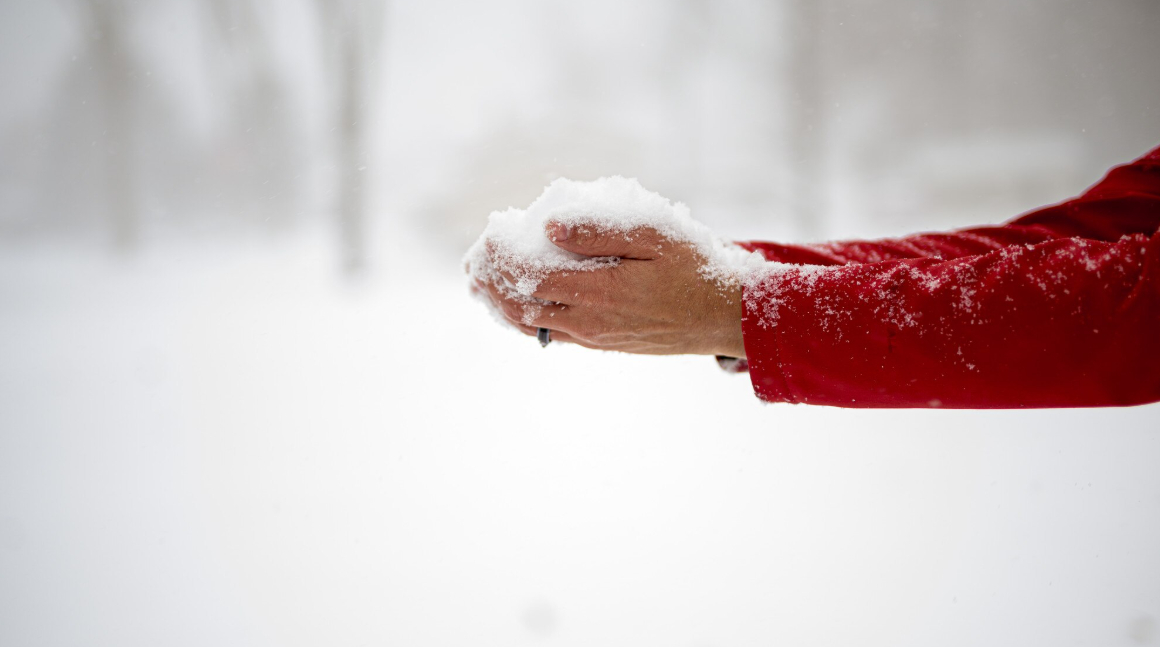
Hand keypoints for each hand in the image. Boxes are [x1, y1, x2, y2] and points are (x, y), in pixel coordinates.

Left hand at [472, 220, 744, 356]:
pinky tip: (515, 306)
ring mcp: (593, 335)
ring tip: (480, 284)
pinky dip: (524, 319)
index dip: (502, 254)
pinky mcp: (601, 343)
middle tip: (472, 260)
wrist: (724, 317)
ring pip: (531, 324)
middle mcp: (588, 319)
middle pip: (521, 302)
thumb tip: (548, 224)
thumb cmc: (694, 267)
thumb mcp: (654, 235)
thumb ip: (599, 230)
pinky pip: (550, 334)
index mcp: (598, 290)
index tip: (488, 232)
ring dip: (500, 303)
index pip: (530, 272)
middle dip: (491, 281)